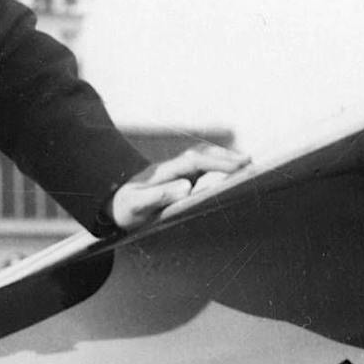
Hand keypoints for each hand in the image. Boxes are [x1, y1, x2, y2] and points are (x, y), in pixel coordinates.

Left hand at [109, 143, 249, 230]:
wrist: (113, 204)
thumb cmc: (125, 208)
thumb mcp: (137, 206)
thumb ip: (159, 196)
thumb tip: (187, 188)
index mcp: (165, 172)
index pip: (196, 162)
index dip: (217, 162)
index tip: (237, 166)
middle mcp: (173, 167)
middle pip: (203, 155)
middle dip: (226, 157)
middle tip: (251, 163)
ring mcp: (176, 171)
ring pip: (204, 159)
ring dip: (224, 160)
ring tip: (247, 166)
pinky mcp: (179, 178)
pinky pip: (203, 168)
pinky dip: (219, 167)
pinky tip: (231, 175)